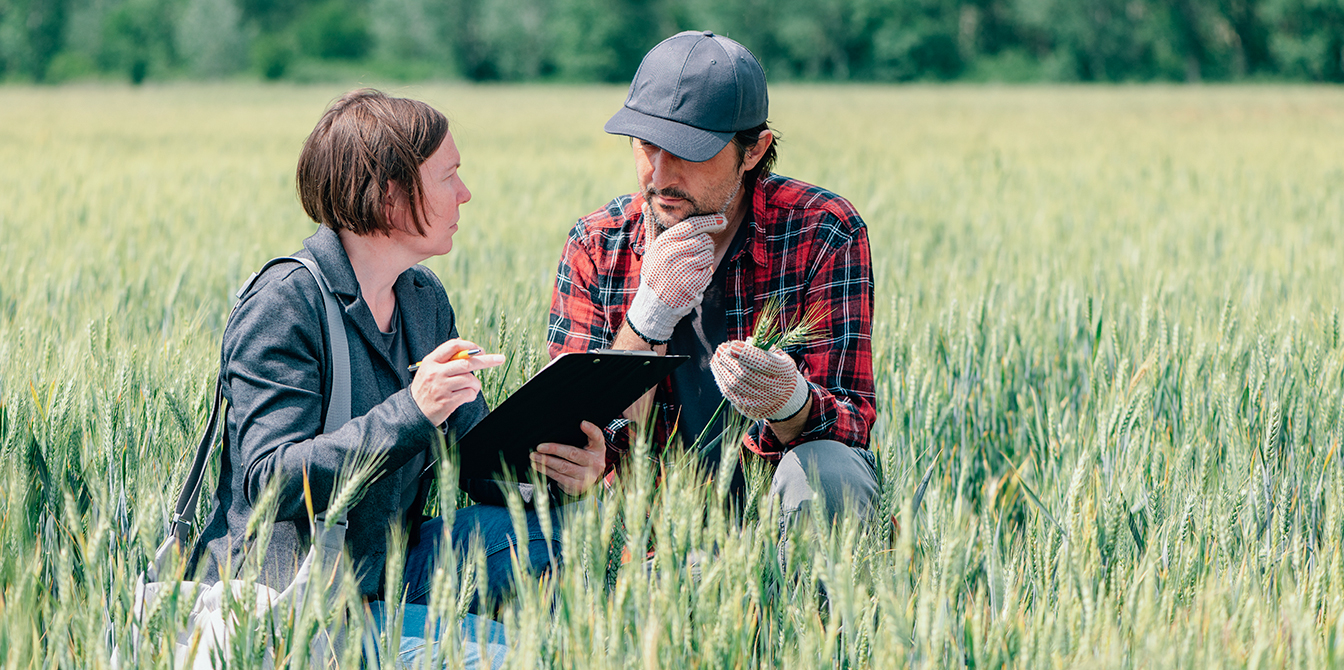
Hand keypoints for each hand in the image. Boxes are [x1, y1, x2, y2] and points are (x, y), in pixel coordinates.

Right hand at [410, 339, 504, 425]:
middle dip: (486, 360)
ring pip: (470, 379)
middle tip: (500, 359)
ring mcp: (441, 387)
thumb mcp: (428, 369)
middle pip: (467, 362)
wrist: (413, 412)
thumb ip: (444, 358)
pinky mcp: (447, 402)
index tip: (481, 350)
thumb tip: (463, 342)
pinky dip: (472, 395)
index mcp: (431, 361)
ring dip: (475, 384)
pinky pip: (469, 394)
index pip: (453, 346)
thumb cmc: (425, 389)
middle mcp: (436, 372)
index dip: (470, 346)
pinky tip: (466, 397)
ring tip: (470, 388)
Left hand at [531, 421, 605, 495]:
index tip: (582, 423)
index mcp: (598, 449)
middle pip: (573, 454)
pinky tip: (538, 466)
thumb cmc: (587, 456)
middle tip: (540, 447)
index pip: (597, 437)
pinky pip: (559, 478)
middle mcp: (595, 463)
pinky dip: (547, 471)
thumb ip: (585, 436)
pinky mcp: (577, 487)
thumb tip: (568, 426)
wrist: (592, 478)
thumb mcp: (591, 446)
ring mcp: (586, 477)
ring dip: (546, 461)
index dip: (590, 430)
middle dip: (554, 449)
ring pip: (563, 467)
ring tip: (534, 456)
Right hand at [624, 205, 726, 342]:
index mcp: (663, 242)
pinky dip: (704, 277)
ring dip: (704, 263)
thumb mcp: (651, 249)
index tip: (722, 221)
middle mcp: (671, 254)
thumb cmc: (655, 273)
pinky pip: (708, 272)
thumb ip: (651, 226)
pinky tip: (691, 282)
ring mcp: (681, 269)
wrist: (653, 305)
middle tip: (693, 258)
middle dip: (705, 248)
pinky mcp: (691, 283)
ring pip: (708, 256)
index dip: (710, 221)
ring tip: (690, 270)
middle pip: (705, 240)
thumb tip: (645, 204)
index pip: (692, 225)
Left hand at [710, 340, 810, 420]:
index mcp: (785, 372)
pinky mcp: (749, 409)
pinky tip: (718, 369)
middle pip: (746, 374)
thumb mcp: (775, 355)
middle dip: (729, 360)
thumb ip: (759, 348)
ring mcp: (762, 401)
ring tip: (716, 357)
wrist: (783, 395)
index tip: (732, 345)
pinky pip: (730, 394)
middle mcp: (775, 389)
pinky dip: (721, 380)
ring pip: (735, 385)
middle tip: (720, 349)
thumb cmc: (775, 368)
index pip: (763, 363)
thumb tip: (734, 346)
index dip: (746, 354)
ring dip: (722, 369)